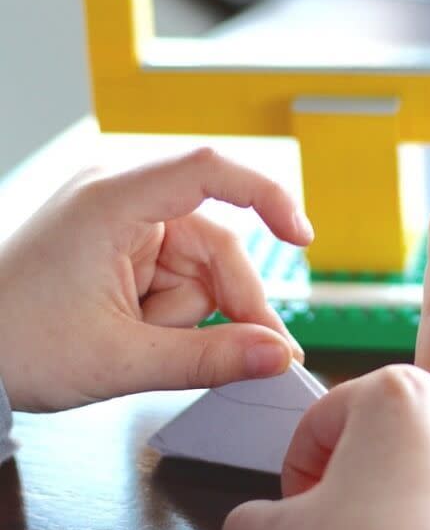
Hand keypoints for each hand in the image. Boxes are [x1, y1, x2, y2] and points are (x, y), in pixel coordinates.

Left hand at [0, 147, 312, 411]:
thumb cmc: (16, 343)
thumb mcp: (120, 359)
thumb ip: (207, 357)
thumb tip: (276, 355)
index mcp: (113, 199)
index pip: (209, 170)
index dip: (267, 196)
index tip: (302, 237)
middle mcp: (121, 196)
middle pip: (215, 240)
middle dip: (233, 301)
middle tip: (258, 354)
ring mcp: (121, 219)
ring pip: (201, 265)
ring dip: (193, 313)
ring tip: (151, 348)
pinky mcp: (121, 243)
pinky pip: (177, 273)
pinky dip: (175, 311)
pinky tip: (145, 335)